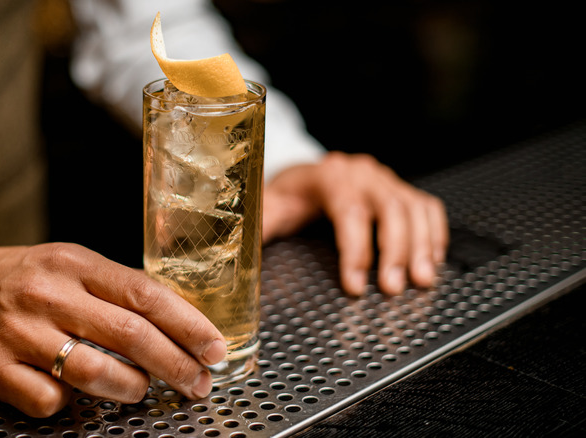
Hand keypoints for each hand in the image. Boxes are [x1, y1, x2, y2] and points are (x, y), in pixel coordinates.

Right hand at [0, 242, 225, 416]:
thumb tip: (176, 320)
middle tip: (198, 383)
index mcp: (75, 264)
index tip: (214, 347)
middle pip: (129, 334)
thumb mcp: (69, 263)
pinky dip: (70, 403)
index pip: (145, 294)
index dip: (187, 324)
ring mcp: (20, 332)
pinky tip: (73, 392)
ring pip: (94, 372)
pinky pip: (48, 399)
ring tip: (141, 389)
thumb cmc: (21, 277)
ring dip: (131, 387)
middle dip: (175, 364)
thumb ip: (115, 287)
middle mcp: (49, 295)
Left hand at [263, 151, 448, 295]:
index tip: (355, 286)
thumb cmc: (286, 196)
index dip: (355, 250)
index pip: (349, 211)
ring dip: (422, 245)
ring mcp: (384, 179)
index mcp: (328, 176)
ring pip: (414, 207)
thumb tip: (244, 255)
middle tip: (394, 288)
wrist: (302, 175)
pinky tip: (433, 259)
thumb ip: (262, 227)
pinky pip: (426, 206)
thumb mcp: (268, 208)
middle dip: (396, 251)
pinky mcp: (399, 189)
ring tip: (422, 280)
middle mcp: (362, 173)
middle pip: (390, 208)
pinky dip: (434, 233)